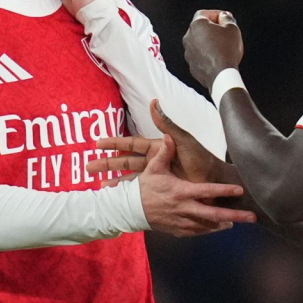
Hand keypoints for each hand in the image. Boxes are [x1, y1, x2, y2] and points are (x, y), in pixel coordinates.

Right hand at [87, 100, 220, 184]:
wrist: (214, 183)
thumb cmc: (201, 160)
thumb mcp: (183, 141)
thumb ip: (166, 124)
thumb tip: (154, 102)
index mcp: (158, 148)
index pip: (131, 144)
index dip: (114, 144)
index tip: (97, 144)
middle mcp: (155, 162)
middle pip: (126, 162)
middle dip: (107, 164)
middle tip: (88, 168)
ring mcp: (157, 177)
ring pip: (130, 179)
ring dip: (115, 182)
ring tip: (100, 188)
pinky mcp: (161, 191)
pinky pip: (140, 193)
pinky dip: (127, 196)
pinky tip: (117, 200)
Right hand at [134, 133, 255, 235]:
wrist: (131, 210)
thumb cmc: (145, 187)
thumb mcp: (153, 168)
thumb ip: (164, 153)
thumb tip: (168, 136)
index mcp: (181, 192)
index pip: (207, 191)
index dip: (224, 190)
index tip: (239, 190)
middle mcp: (185, 209)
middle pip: (214, 215)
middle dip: (234, 216)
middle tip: (252, 217)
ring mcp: (182, 222)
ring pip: (208, 226)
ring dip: (223, 224)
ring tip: (236, 222)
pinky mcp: (178, 230)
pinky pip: (197, 232)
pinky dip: (208, 230)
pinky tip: (218, 227)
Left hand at [183, 10, 243, 88]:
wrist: (221, 74)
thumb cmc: (226, 50)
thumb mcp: (232, 28)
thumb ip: (227, 19)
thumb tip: (224, 17)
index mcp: (197, 25)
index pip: (203, 13)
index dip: (215, 14)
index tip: (224, 18)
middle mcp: (188, 38)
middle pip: (200, 29)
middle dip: (212, 29)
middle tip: (225, 32)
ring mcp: (188, 53)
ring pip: (199, 43)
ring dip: (209, 43)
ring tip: (223, 47)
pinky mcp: (192, 66)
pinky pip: (199, 56)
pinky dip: (207, 55)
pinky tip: (218, 58)